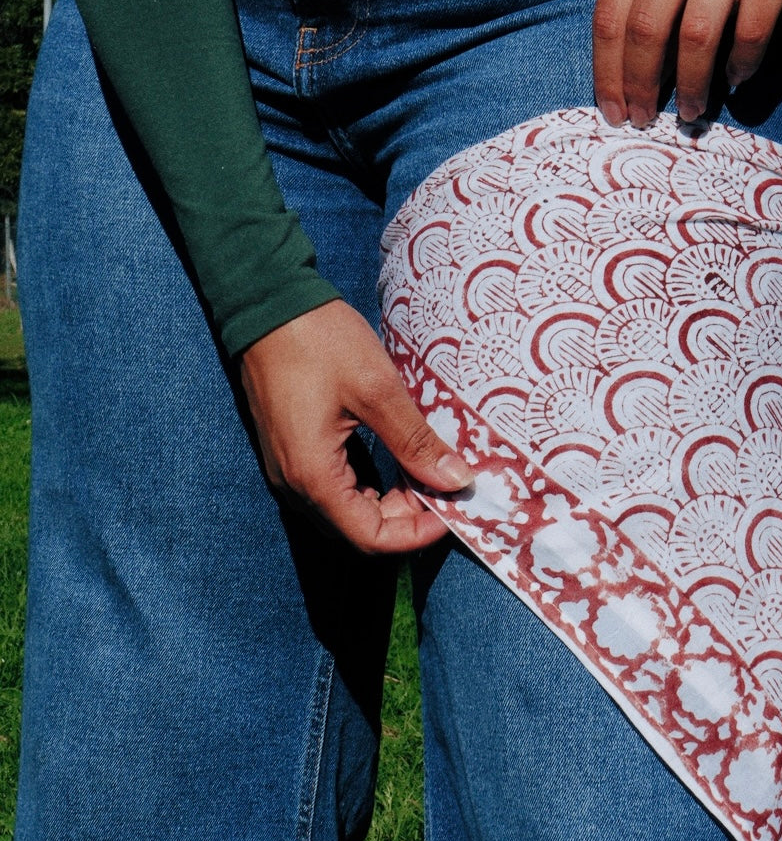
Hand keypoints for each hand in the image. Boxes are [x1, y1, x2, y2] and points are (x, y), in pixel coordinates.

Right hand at [239, 299, 473, 553]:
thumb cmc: (318, 341)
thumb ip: (415, 441)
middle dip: (406, 519)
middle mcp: (295, 484)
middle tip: (443, 485)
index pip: (370, 538)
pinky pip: (334, 489)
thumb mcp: (377, 390)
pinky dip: (370, 486)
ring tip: (426, 472)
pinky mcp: (292, 451)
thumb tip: (456, 480)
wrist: (267, 302)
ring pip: (346, 512)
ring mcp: (289, 469)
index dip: (416, 534)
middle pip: (358, 530)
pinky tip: (397, 461)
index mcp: (313, 476)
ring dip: (389, 503)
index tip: (451, 510)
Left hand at [593, 0, 781, 126]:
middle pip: (647, 30)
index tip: (613, 110)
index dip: (608, 73)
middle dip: (642, 86)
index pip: (609, 16)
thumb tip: (630, 78)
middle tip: (645, 118)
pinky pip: (750, 31)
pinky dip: (741, 64)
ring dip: (691, 84)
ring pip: (696, 36)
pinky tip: (735, 78)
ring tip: (691, 109)